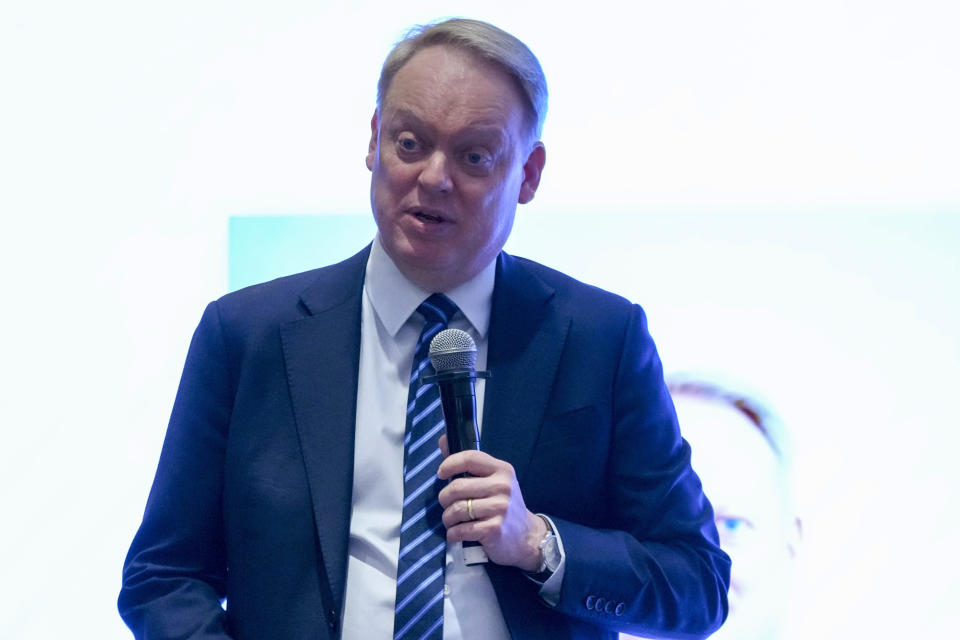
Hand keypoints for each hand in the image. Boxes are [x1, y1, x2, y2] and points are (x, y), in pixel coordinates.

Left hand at [437, 435, 546, 570]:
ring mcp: (500, 508)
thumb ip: (470, 463)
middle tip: (447, 504)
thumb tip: (443, 440)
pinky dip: (453, 533)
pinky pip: (461, 530)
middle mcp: (502, 486)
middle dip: (444, 498)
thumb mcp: (494, 479)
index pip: (470, 458)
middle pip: (457, 487)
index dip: (449, 464)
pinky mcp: (494, 529)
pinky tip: (457, 532)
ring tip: (452, 520)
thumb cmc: (503, 504)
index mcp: (502, 470)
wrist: (526, 535)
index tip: (441, 473)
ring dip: (447, 517)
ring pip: (456, 509)